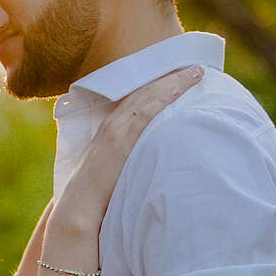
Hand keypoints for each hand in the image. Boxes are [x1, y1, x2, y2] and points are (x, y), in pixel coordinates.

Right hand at [52, 64, 203, 230]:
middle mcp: (111, 123)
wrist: (79, 207)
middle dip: (170, 77)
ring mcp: (116, 128)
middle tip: (194, 68)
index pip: (135, 98)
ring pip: (148, 94)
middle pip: (144, 91)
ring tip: (196, 72)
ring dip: (173, 81)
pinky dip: (166, 94)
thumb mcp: (110, 170)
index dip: (157, 85)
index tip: (176, 77)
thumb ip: (124, 159)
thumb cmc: (95, 196)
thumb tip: (144, 162)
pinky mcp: (122, 138)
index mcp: (108, 128)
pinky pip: (147, 108)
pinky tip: (182, 85)